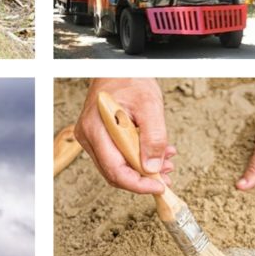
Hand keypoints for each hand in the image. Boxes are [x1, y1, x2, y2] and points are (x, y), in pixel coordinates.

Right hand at [74, 78, 175, 194]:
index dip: (137, 184)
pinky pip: (117, 157)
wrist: (118, 69)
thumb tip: (153, 168)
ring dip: (142, 169)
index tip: (159, 186)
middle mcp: (89, 137)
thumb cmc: (130, 80)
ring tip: (165, 161)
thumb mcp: (150, 105)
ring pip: (116, 167)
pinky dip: (137, 159)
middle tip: (166, 176)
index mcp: (97, 129)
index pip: (114, 169)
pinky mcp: (98, 138)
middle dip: (142, 179)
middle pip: (114, 172)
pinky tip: (154, 153)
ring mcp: (91, 139)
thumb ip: (153, 137)